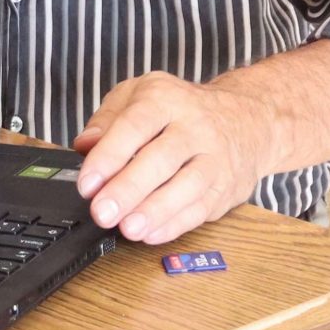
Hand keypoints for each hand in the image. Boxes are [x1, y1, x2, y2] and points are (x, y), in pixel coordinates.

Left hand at [70, 72, 270, 245]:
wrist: (244, 118)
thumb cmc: (181, 110)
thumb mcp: (140, 96)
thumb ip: (107, 119)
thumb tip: (85, 146)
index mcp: (165, 98)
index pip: (135, 125)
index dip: (109, 156)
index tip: (87, 183)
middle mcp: (194, 126)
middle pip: (161, 158)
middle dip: (129, 188)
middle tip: (102, 211)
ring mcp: (214, 157)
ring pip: (187, 186)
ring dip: (155, 211)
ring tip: (127, 228)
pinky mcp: (226, 187)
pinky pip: (200, 209)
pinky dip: (174, 225)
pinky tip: (151, 234)